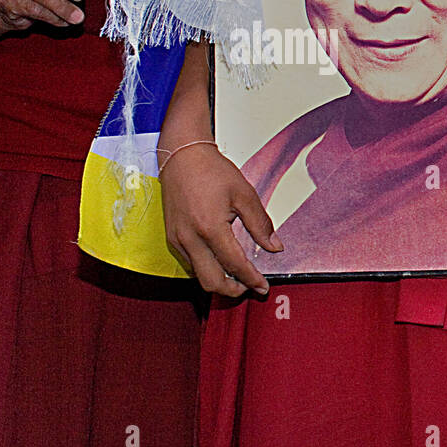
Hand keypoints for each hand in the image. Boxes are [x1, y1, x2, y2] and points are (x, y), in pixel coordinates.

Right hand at [160, 142, 282, 296]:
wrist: (181, 156)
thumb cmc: (211, 170)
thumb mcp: (243, 193)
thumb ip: (260, 224)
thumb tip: (274, 246)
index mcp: (210, 227)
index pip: (235, 265)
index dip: (252, 280)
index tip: (263, 286)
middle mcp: (190, 238)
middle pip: (211, 282)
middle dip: (233, 291)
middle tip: (249, 287)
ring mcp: (178, 240)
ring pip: (199, 276)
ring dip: (219, 281)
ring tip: (237, 275)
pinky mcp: (172, 238)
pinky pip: (190, 264)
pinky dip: (206, 268)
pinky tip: (219, 260)